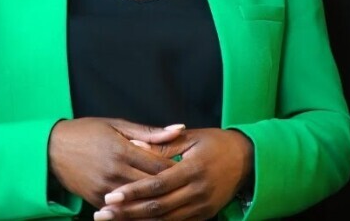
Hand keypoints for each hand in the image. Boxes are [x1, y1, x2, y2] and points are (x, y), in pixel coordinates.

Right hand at [48, 118, 186, 208]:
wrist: (51, 149)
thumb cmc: (86, 132)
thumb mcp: (116, 125)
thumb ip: (149, 132)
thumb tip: (178, 128)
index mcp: (121, 150)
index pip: (158, 164)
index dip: (177, 169)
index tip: (191, 169)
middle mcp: (114, 172)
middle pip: (152, 186)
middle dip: (171, 187)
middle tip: (188, 187)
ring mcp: (104, 189)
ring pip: (139, 202)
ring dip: (156, 203)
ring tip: (173, 201)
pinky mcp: (96, 200)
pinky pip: (122, 210)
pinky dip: (138, 211)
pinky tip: (150, 210)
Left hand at [95, 128, 253, 220]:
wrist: (247, 160)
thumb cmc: (215, 143)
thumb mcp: (190, 138)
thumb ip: (162, 145)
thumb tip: (133, 147)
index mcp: (193, 170)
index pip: (157, 185)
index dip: (132, 192)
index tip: (110, 196)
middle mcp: (198, 192)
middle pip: (158, 208)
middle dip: (128, 212)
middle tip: (103, 214)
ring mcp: (202, 207)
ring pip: (165, 220)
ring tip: (112, 220)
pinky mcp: (203, 215)